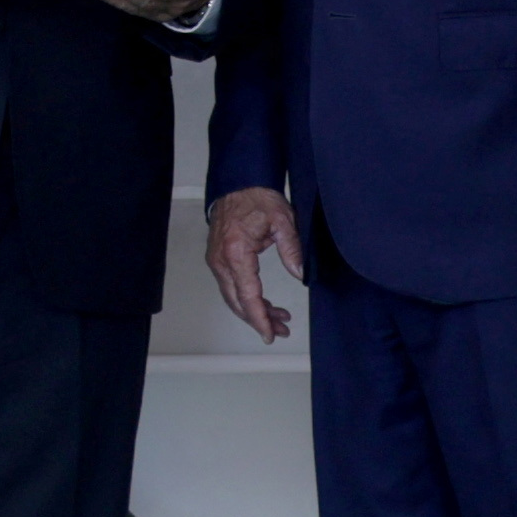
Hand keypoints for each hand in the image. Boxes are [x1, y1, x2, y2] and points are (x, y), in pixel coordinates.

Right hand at [206, 187, 300, 344]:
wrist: (238, 183)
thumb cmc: (257, 198)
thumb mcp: (283, 221)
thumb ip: (292, 250)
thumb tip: (300, 274)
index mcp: (236, 252)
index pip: (248, 295)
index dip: (260, 318)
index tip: (270, 333)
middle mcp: (221, 260)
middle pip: (238, 302)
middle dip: (260, 319)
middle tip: (281, 329)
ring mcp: (217, 261)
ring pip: (233, 297)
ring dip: (254, 311)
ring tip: (280, 319)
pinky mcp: (218, 260)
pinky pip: (231, 286)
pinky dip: (247, 298)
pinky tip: (265, 303)